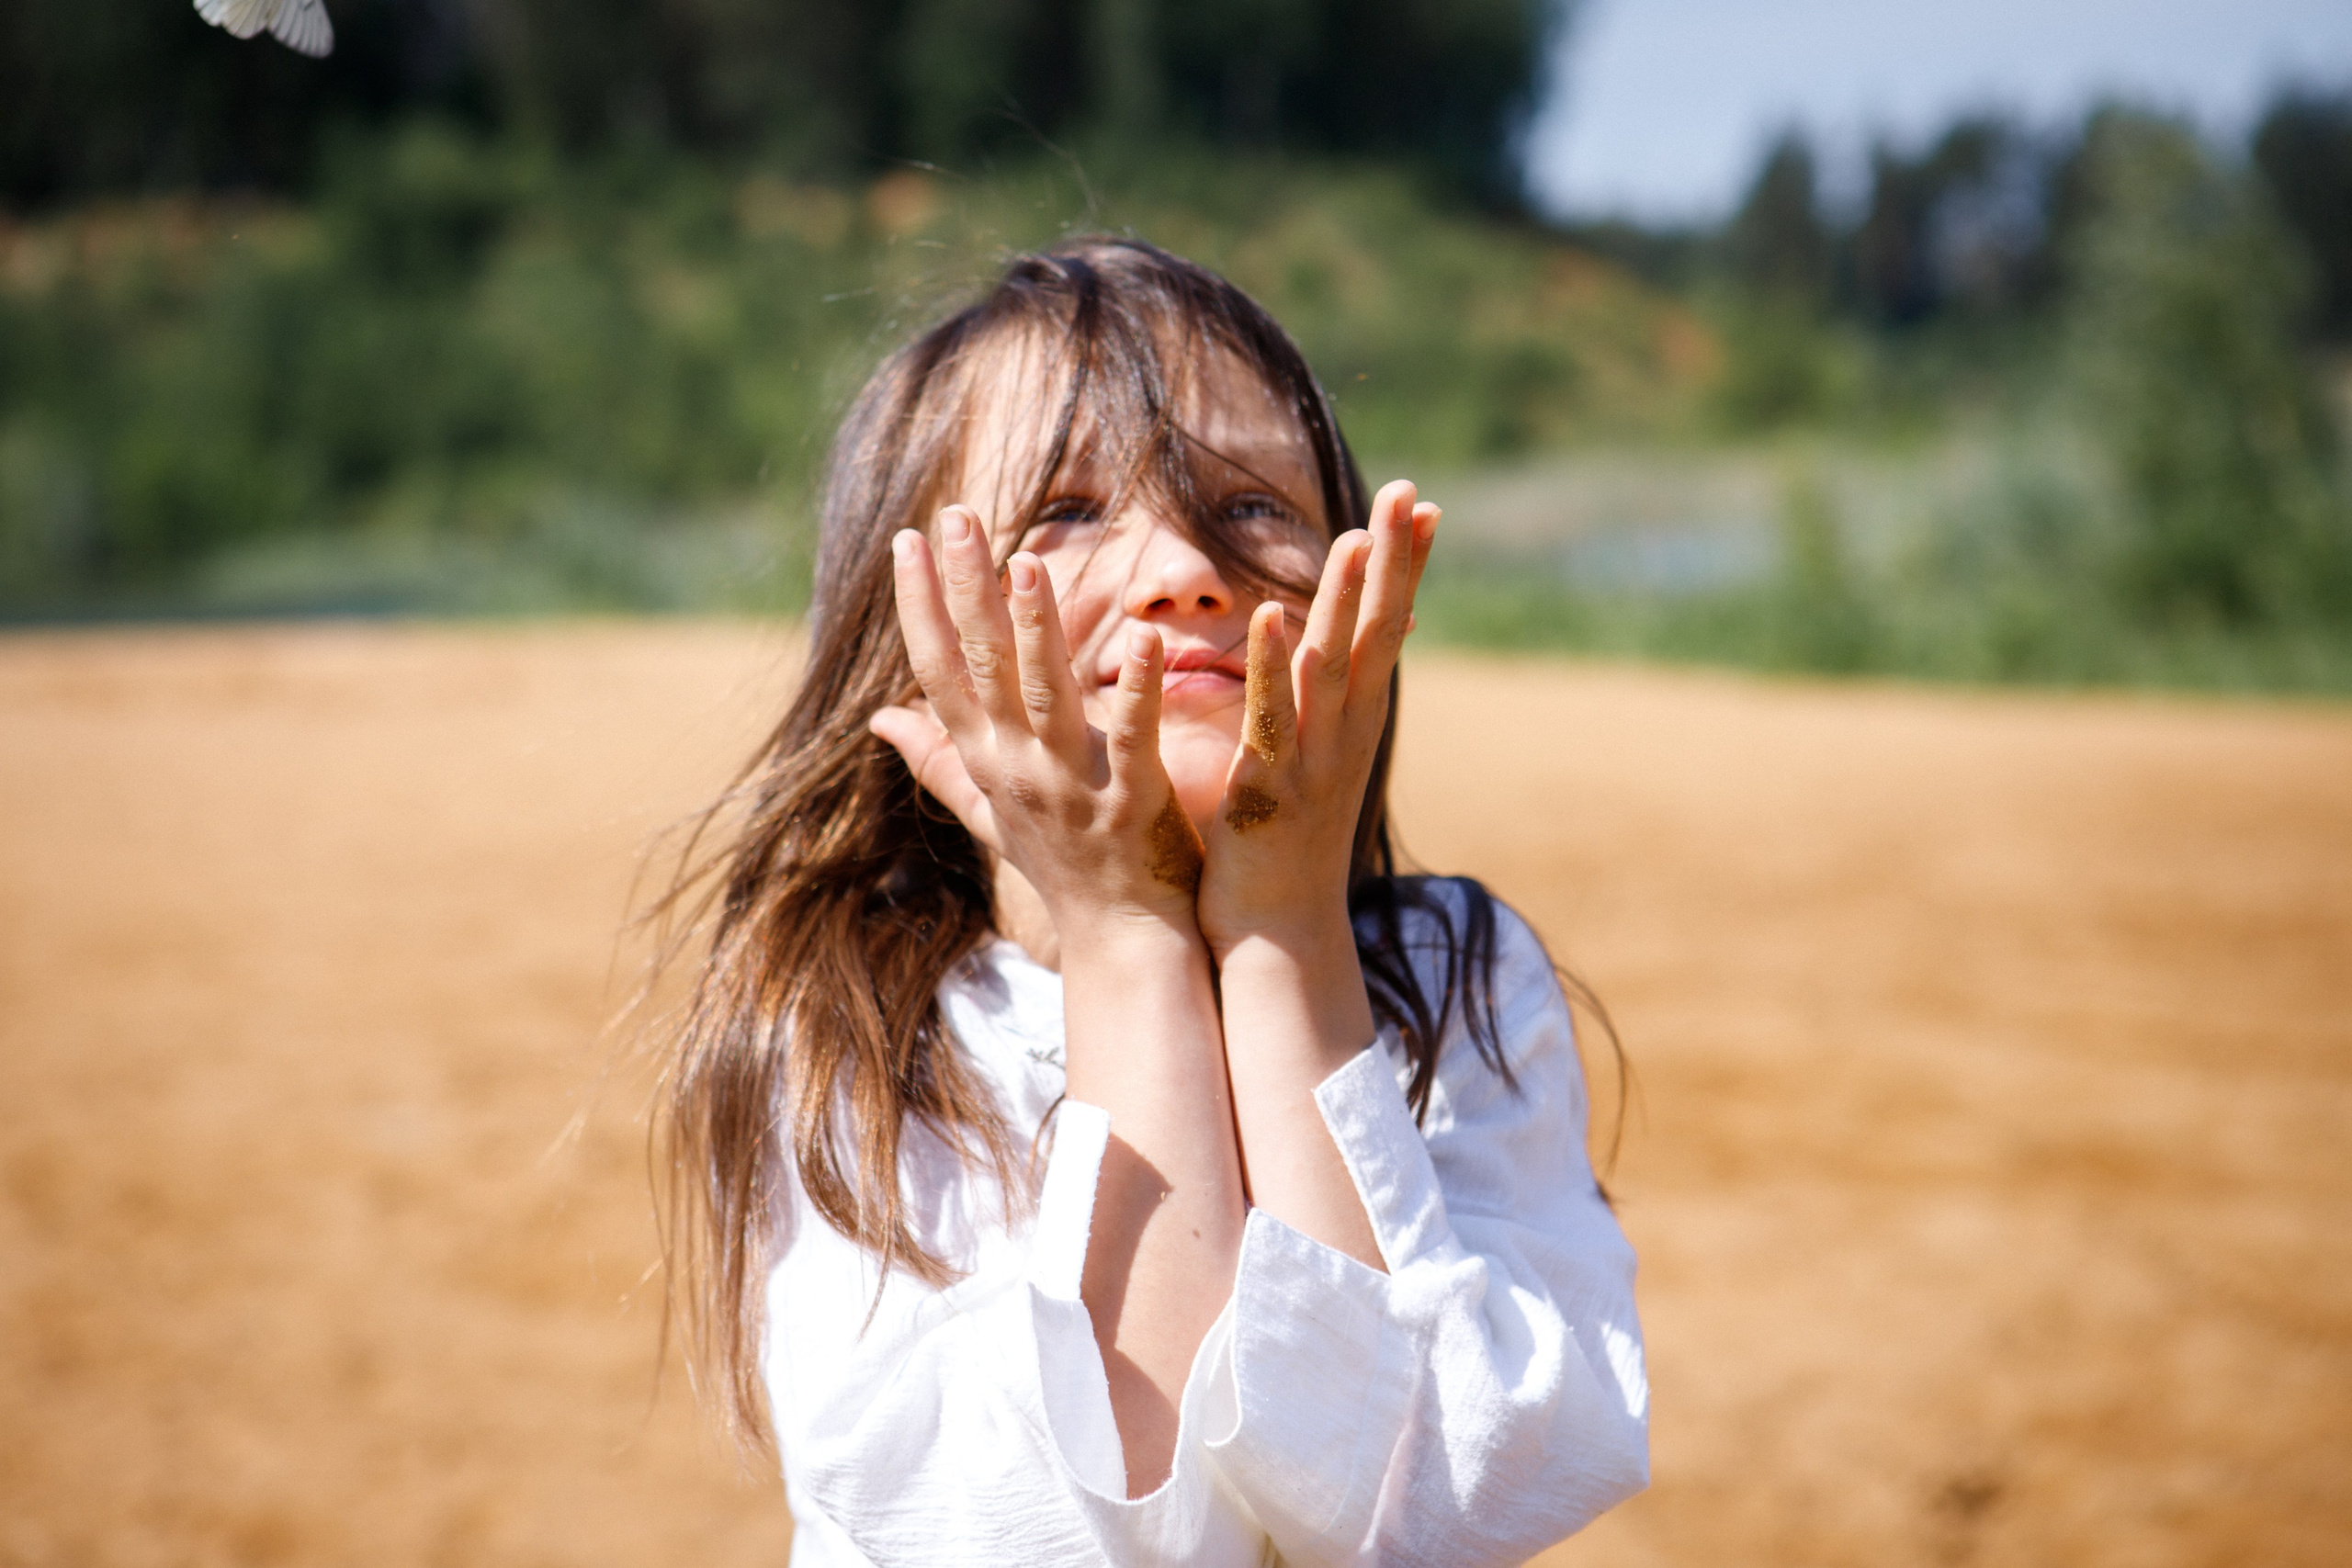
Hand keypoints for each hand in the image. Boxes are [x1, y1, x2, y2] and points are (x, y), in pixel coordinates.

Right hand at [869, 505, 1206, 940]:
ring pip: (1045, 695)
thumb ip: (940, 760)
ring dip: (1036, 628)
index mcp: (987, 762)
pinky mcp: (1131, 804)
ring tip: (1028, 562)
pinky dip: (1140, 686)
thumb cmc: (1063, 870)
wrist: (1123, 943)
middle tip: (957, 517)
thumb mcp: (989, 812)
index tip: (909, 540)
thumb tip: (882, 718)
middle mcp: (1018, 769)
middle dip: (965, 590)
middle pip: (982, 668)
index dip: (920, 606)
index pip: (939, 672)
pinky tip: (1147, 637)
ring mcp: (1072, 787)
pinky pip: (1133, 736)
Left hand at [1195, 480, 1436, 959]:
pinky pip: (1273, 717)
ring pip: (1334, 664)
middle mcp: (1346, 732)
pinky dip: (1273, 666)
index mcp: (1353, 721)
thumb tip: (1332, 652)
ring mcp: (1313, 760)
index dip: (1405, 565)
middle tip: (1411, 491)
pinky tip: (1273, 614)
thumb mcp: (1312, 760)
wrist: (1277, 935)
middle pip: (1375, 631)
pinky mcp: (1270, 788)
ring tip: (1358, 535)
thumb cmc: (1283, 845)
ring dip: (1345, 599)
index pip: (1386, 626)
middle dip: (1394, 561)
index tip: (1422, 502)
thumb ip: (1321, 704)